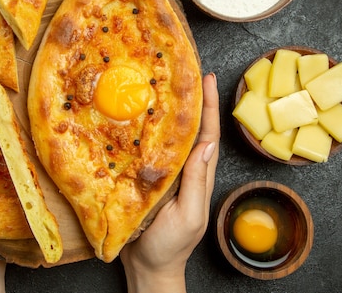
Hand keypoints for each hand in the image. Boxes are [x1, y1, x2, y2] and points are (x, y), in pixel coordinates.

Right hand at [120, 73, 220, 292]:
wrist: (147, 268)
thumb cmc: (171, 246)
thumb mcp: (189, 215)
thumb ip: (197, 182)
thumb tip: (206, 145)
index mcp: (198, 176)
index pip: (206, 135)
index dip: (208, 107)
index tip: (205, 78)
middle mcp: (183, 170)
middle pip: (189, 130)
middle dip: (189, 101)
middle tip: (180, 73)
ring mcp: (164, 175)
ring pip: (167, 138)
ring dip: (167, 113)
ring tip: (158, 87)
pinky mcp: (143, 180)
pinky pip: (146, 151)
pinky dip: (143, 133)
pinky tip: (133, 119)